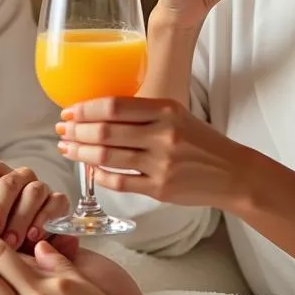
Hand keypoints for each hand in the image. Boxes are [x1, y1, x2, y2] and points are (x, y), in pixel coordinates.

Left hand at [0, 161, 69, 249]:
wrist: (17, 235)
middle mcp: (16, 176)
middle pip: (9, 183)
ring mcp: (39, 187)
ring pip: (34, 192)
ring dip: (22, 216)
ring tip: (11, 241)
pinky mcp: (57, 201)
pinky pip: (56, 203)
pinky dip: (47, 218)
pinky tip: (35, 238)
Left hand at [57, 97, 254, 209]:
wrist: (232, 172)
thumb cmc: (200, 141)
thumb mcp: (176, 114)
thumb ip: (142, 112)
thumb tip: (98, 111)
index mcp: (166, 110)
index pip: (114, 105)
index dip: (85, 109)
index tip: (68, 112)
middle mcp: (163, 135)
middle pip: (105, 131)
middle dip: (76, 131)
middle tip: (61, 131)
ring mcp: (161, 163)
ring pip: (108, 157)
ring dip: (81, 153)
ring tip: (68, 149)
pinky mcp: (160, 189)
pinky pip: (120, 182)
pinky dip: (100, 176)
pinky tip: (90, 170)